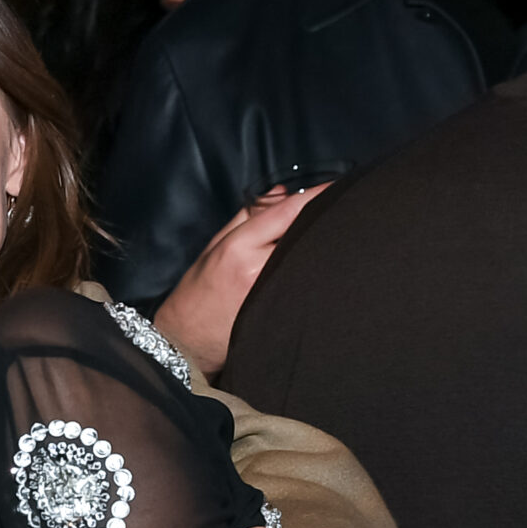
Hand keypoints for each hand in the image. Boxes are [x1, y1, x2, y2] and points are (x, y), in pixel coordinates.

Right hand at [152, 184, 325, 377]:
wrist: (186, 342)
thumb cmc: (196, 294)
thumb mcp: (214, 248)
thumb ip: (246, 218)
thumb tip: (280, 192)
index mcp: (237, 247)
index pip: (287, 212)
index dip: (317, 194)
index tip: (337, 185)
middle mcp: (258, 268)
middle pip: (305, 234)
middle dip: (322, 222)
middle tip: (340, 211)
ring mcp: (272, 292)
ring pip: (309, 259)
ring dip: (321, 247)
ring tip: (330, 241)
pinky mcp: (282, 311)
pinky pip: (305, 283)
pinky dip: (314, 272)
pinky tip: (318, 270)